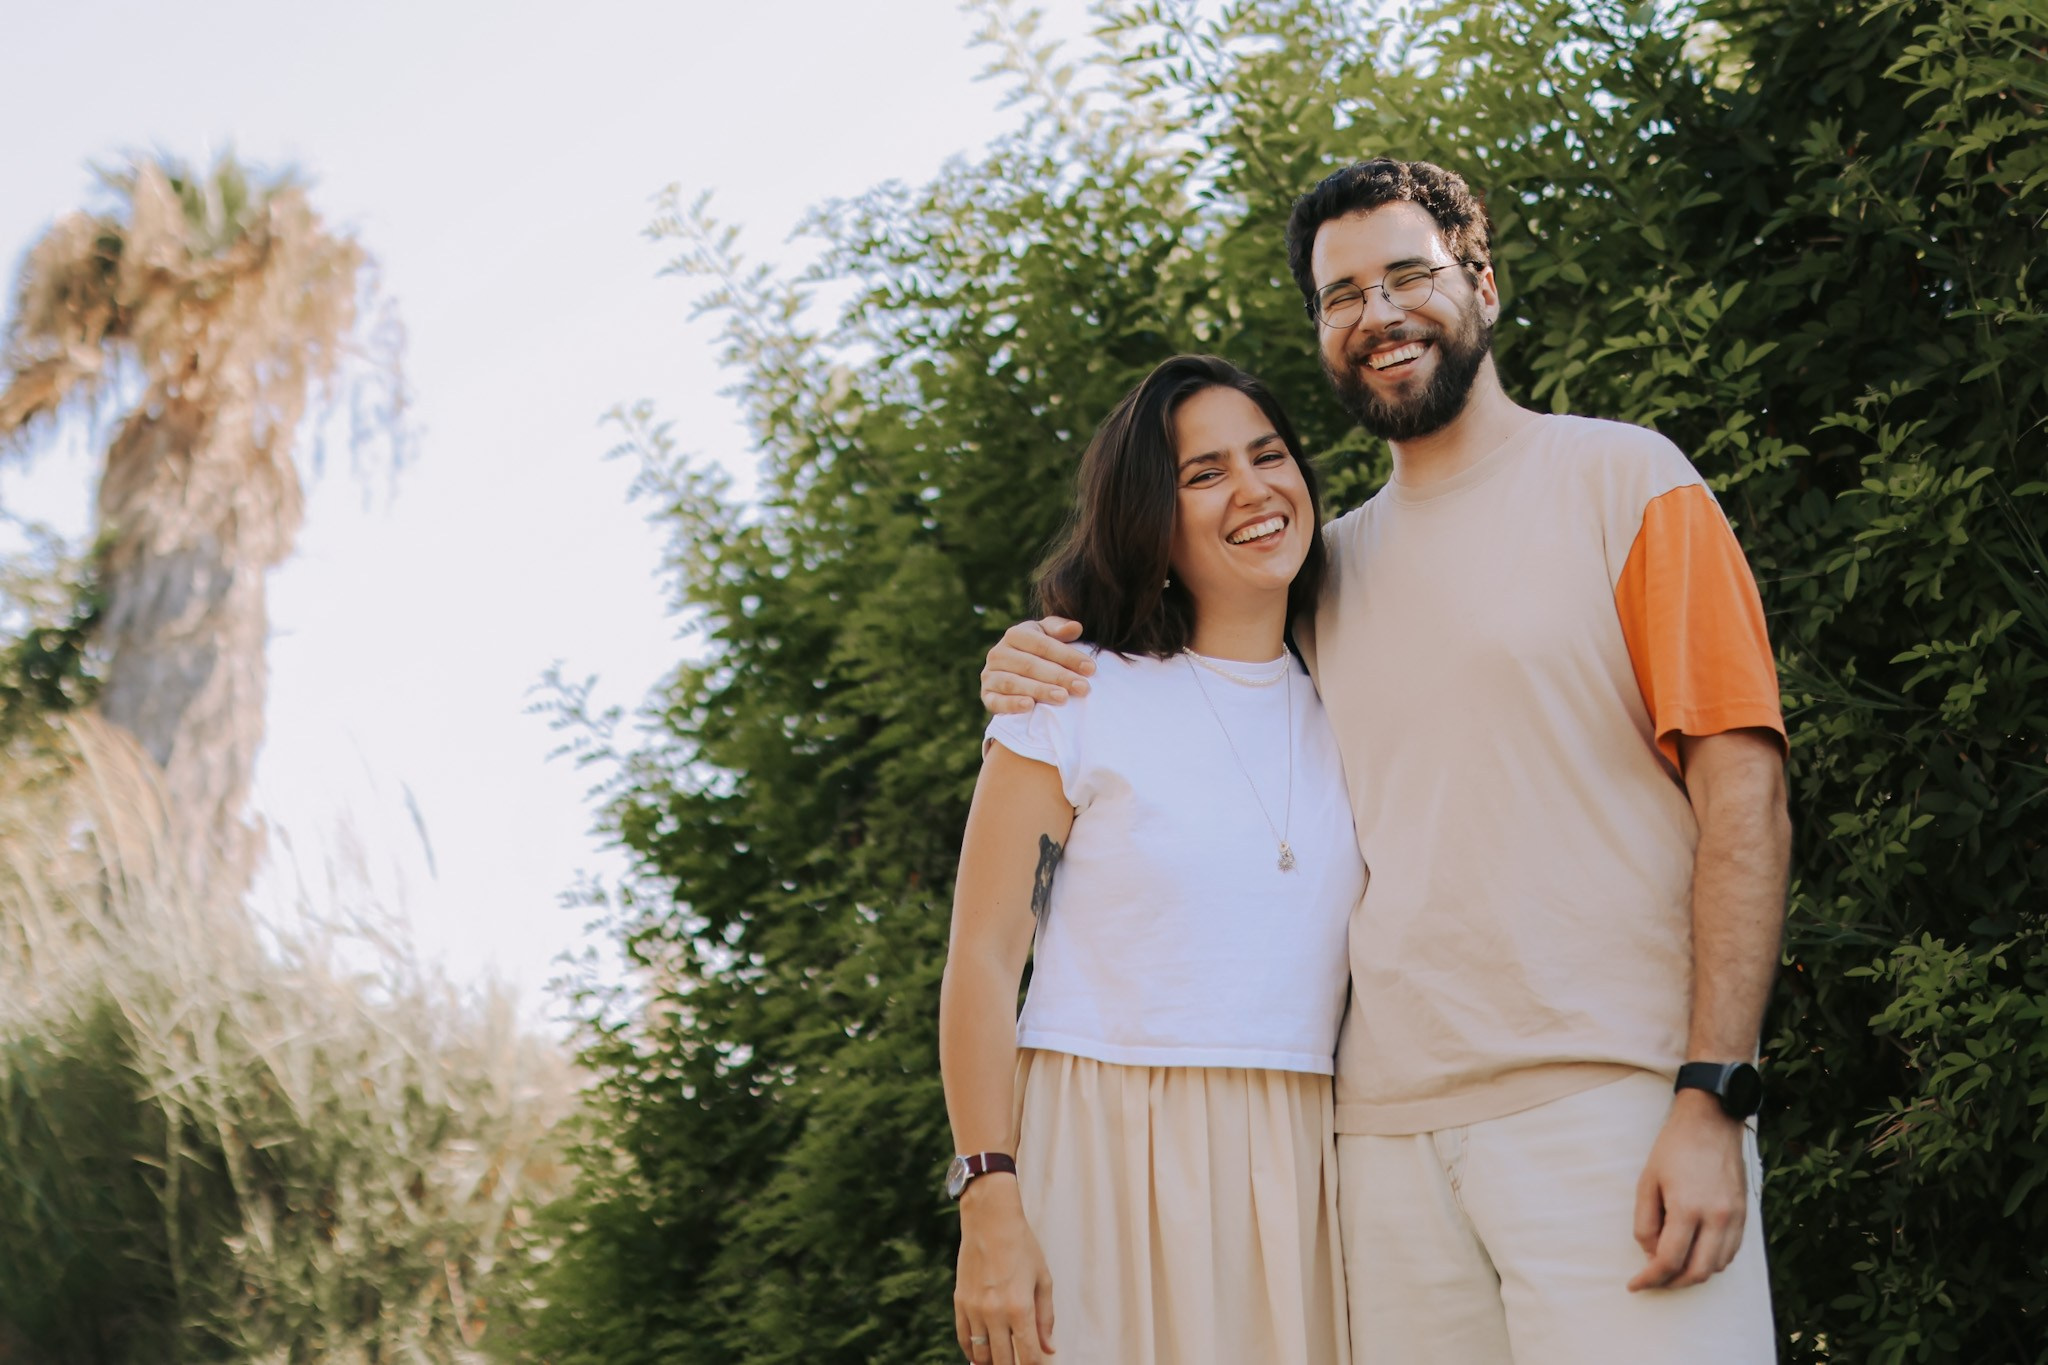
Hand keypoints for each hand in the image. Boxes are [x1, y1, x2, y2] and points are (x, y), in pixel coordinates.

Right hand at [954, 1176, 1055, 1363]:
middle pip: (1002, 1361)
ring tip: (1001, 1362)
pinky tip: (981, 1355)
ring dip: (992, 1363)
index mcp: (1020, 1308)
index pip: (1027, 1355)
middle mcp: (995, 1312)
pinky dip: (972, 1352)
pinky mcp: (960, 1302)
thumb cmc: (1021, 1246)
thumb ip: (1046, 1318)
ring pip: (981, 1355)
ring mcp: (974, 1309)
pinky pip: (963, 1339)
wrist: (989, 1220)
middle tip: (1018, 1364)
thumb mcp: (1043, 1280)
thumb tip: (1049, 1349)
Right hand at [980, 617, 1093, 715]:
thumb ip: (1060, 630)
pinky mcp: (986, 696)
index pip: (1043, 644)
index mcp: (1015, 634)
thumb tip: (1076, 627)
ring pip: (1015, 683)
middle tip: (1083, 688)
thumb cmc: (1038, 652)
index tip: (1091, 668)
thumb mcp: (1048, 636)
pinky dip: (1012, 704)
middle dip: (1059, 676)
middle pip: (1031, 665)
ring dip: (1040, 691)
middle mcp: (998, 653)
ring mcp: (989, 675)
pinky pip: (997, 701)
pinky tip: (1030, 706)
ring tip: (1063, 698)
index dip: (1068, 656)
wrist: (1014, 674)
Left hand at [1628, 1089, 1748, 1290]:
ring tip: (1671, 1268)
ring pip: (1716, 1267)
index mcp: (1687, 1208)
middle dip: (1672, 1283)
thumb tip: (1650, 1255)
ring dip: (1693, 1274)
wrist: (1710, 1122)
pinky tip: (1694, 1254)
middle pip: (1697, 1272)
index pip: (1669, 1260)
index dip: (1650, 1278)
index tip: (1635, 1285)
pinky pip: (1730, 1253)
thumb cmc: (1673, 1149)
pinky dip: (1711, 1262)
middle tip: (1653, 1281)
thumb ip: (1646, 1222)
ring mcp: (1735, 1218)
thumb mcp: (1647, 1181)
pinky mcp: (1744, 1215)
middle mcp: (1717, 1218)